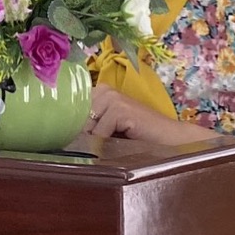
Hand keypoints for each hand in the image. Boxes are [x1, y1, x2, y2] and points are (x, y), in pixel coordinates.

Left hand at [81, 86, 215, 152]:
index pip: (71, 108)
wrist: (170, 138)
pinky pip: (99, 134)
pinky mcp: (120, 109)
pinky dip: (106, 144)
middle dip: (83, 136)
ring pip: (86, 127)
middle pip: (76, 119)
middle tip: (104, 143)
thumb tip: (64, 135)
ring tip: (116, 141)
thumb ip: (90, 125)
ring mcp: (112, 97)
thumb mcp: (109, 127)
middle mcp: (103, 90)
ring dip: (97, 141)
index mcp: (99, 91)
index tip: (71, 138)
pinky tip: (123, 142)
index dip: (70, 126)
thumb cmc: (139, 136)